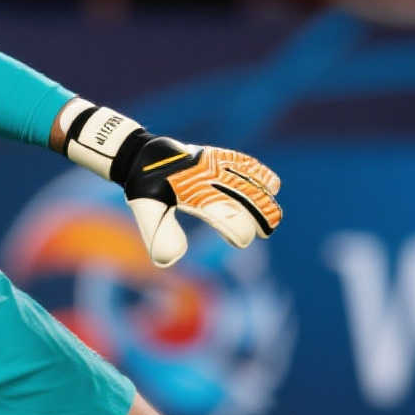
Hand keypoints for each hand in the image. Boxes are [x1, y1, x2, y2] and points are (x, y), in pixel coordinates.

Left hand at [56, 100, 282, 267]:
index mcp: (188, 190)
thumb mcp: (146, 211)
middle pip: (242, 197)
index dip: (236, 227)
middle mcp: (204, 175)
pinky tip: (273, 185)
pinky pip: (243, 162)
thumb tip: (171, 259)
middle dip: (258, 215)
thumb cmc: (145, 187)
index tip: (242, 241)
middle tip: (266, 232)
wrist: (141, 154)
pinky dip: (259, 172)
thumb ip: (160, 234)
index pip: (220, 211)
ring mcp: (213, 162)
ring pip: (248, 180)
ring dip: (263, 198)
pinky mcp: (216, 154)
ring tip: (274, 217)